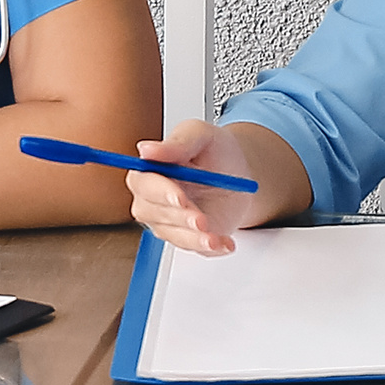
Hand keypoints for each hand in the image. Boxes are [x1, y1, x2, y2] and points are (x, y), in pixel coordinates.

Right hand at [125, 119, 270, 257]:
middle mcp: (153, 199)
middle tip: (201, 219)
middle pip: (154, 213)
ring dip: (193, 238)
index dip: (161, 193)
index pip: (143, 183)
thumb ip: (177, 143)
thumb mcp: (201, 135)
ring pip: (173, 235)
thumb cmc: (215, 151)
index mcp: (151, 171)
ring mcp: (169, 222)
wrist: (240, 172)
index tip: (180, 198)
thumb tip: (146, 150)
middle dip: (179, 218)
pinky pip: (195, 248)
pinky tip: (224, 243)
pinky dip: (211, 248)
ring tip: (214, 237)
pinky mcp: (188, 238)